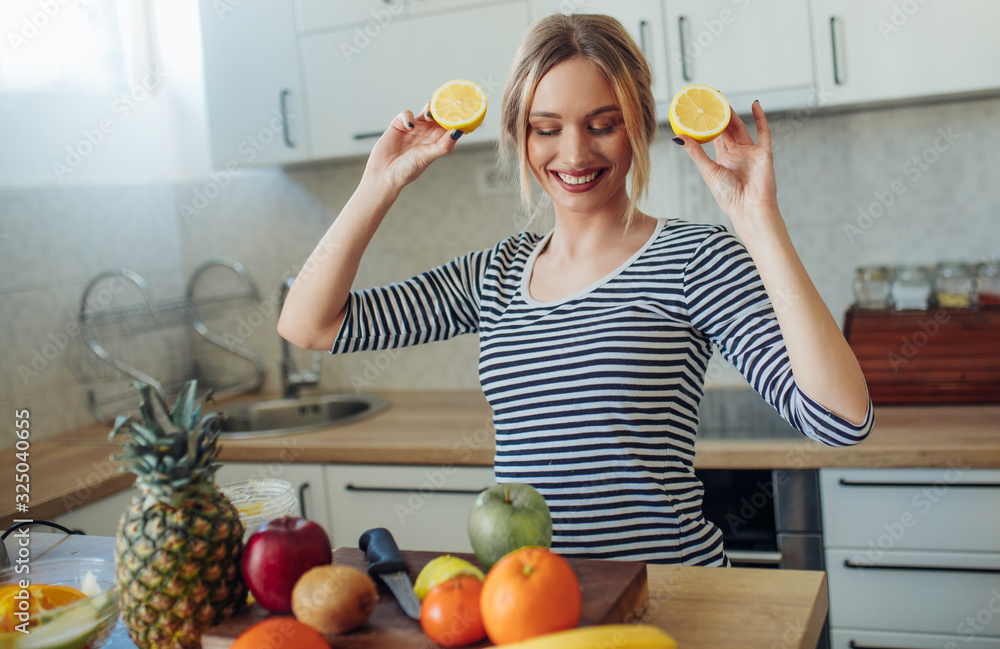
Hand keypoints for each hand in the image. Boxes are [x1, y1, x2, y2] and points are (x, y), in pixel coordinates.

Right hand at [363, 101, 461, 193]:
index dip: (456, 118)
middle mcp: (427, 133)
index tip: (462, 111)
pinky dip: (408, 117)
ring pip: (426, 110)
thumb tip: (458, 132)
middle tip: (447, 106)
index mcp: (437, 141)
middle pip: (440, 115)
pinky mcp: (400, 124)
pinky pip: (407, 114)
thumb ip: (443, 145)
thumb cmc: (407, 170)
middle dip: (444, 109)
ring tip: (429, 116)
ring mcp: (414, 128)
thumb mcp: (428, 157)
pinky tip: (409, 127)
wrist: (384, 173)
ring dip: (430, 108)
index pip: (450, 126)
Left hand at [675, 101, 778, 230]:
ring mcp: (750, 153)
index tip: (700, 111)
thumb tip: (678, 137)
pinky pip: (763, 132)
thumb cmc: (728, 195)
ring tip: (724, 100)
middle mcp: (737, 154)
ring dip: (733, 114)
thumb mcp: (708, 170)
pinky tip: (755, 104)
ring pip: (741, 128)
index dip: (707, 124)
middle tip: (711, 99)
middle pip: (727, 130)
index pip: (714, 137)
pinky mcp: (764, 152)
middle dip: (720, 115)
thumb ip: (695, 152)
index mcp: (723, 160)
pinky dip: (760, 118)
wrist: (749, 208)